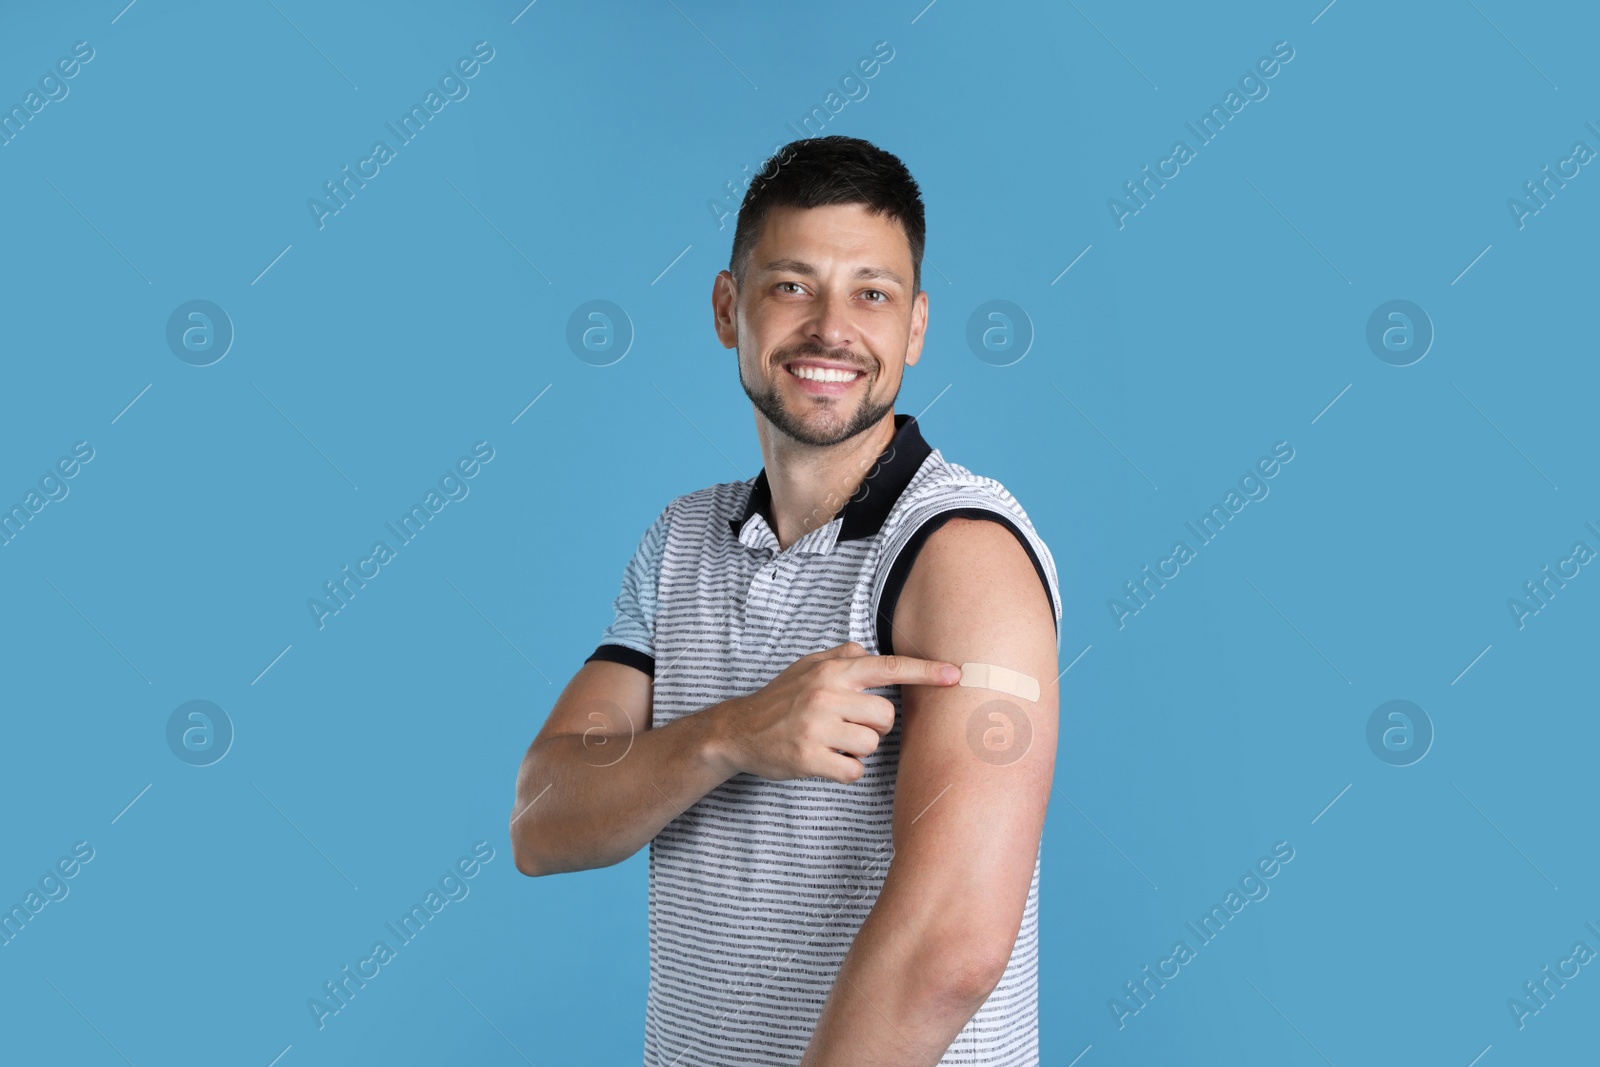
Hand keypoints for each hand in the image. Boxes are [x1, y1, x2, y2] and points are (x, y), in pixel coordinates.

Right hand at [715, 642, 960, 783]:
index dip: (925, 671)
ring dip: (859, 749)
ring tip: (834, 742)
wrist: (738, 730)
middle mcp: (825, 695)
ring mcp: (816, 728)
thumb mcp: (808, 666)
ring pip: (872, 745)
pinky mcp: (808, 759)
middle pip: (887, 716)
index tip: (956, 675)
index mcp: (831, 671)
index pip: (887, 667)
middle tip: (849, 724)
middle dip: (876, 725)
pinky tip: (828, 761)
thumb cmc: (781, 698)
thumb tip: (870, 651)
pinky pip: (853, 771)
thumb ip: (842, 657)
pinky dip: (847, 770)